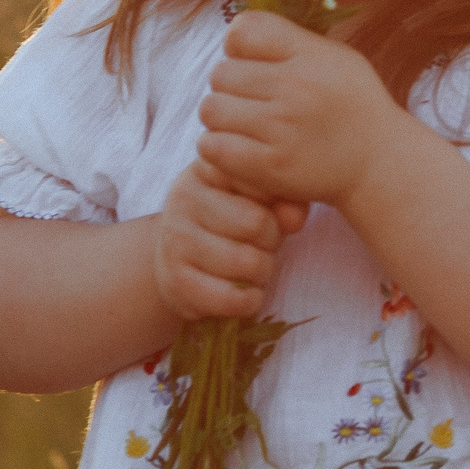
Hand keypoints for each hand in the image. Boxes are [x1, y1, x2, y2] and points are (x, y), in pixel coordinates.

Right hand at [154, 158, 307, 322]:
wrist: (179, 255)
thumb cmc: (232, 216)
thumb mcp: (259, 196)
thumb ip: (285, 196)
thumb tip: (295, 218)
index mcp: (208, 167)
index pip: (259, 177)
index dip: (279, 200)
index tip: (276, 208)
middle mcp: (184, 197)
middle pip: (257, 223)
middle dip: (273, 240)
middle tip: (266, 244)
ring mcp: (175, 239)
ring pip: (247, 263)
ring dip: (264, 272)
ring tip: (257, 267)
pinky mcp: (174, 280)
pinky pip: (230, 298)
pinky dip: (251, 301)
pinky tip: (249, 293)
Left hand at [196, 11, 408, 208]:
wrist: (381, 163)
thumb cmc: (354, 106)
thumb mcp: (336, 58)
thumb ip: (291, 41)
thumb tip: (236, 32)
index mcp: (311, 55)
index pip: (243, 30)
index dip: (238, 47)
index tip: (252, 64)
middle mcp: (296, 87)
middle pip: (220, 73)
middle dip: (230, 88)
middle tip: (251, 103)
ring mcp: (282, 128)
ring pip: (211, 109)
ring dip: (222, 119)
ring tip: (244, 126)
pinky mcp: (271, 166)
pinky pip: (212, 146)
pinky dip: (218, 148)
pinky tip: (239, 149)